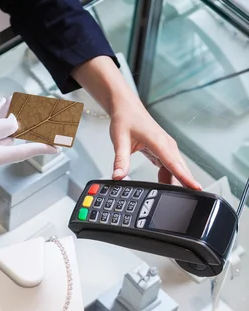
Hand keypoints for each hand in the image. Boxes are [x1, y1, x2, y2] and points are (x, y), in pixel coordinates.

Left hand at [72, 57, 200, 188]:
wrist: (126, 108)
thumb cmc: (125, 120)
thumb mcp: (119, 141)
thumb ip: (120, 160)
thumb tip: (118, 176)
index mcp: (159, 142)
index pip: (174, 164)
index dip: (185, 178)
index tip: (196, 187)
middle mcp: (167, 145)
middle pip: (180, 168)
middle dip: (185, 183)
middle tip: (188, 200)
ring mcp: (167, 148)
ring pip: (175, 169)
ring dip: (176, 182)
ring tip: (173, 197)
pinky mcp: (163, 150)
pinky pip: (170, 167)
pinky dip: (168, 177)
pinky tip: (163, 186)